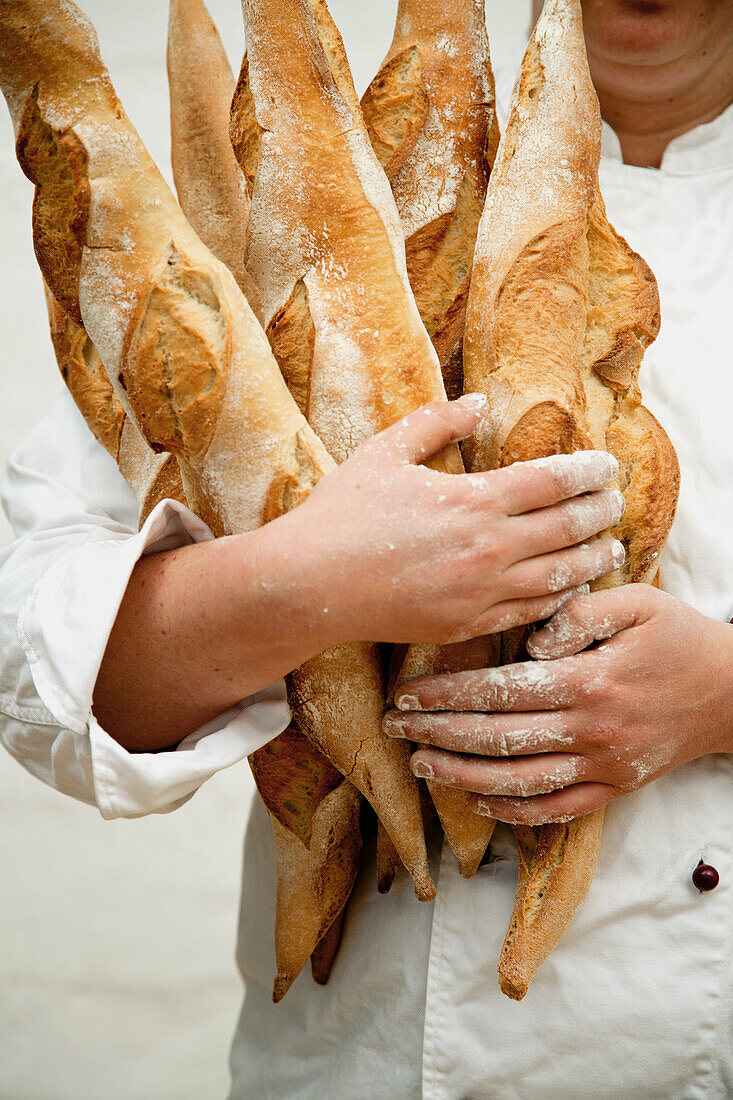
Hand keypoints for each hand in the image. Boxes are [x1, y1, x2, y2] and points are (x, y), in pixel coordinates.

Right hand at [286, 395, 625, 646]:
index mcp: (474, 500)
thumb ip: (436, 422)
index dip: (588, 472)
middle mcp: (489, 548)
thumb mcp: (385, 452)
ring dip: (594, 560)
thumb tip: (479, 404)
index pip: (553, 482)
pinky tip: (571, 589)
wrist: (310, 585)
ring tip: (612, 548)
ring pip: (561, 576)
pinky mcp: (468, 624)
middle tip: (616, 503)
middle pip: (569, 528)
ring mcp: (482, 592)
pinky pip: (531, 613)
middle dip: (602, 513)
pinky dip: (560, 599)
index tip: (607, 466)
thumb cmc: (342, 514)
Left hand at [384, 586, 732, 823]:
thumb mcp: (637, 602)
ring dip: (462, 776)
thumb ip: (579, 612)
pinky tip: (476, 801)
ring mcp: (602, 767)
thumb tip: (530, 640)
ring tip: (420, 764)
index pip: (500, 690)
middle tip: (395, 726)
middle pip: (496, 739)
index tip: (406, 693)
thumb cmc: (678, 637)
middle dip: (437, 733)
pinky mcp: (613, 789)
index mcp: (589, 682)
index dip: (446, 694)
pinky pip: (555, 811)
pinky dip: (512, 813)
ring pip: (517, 784)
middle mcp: (590, 731)